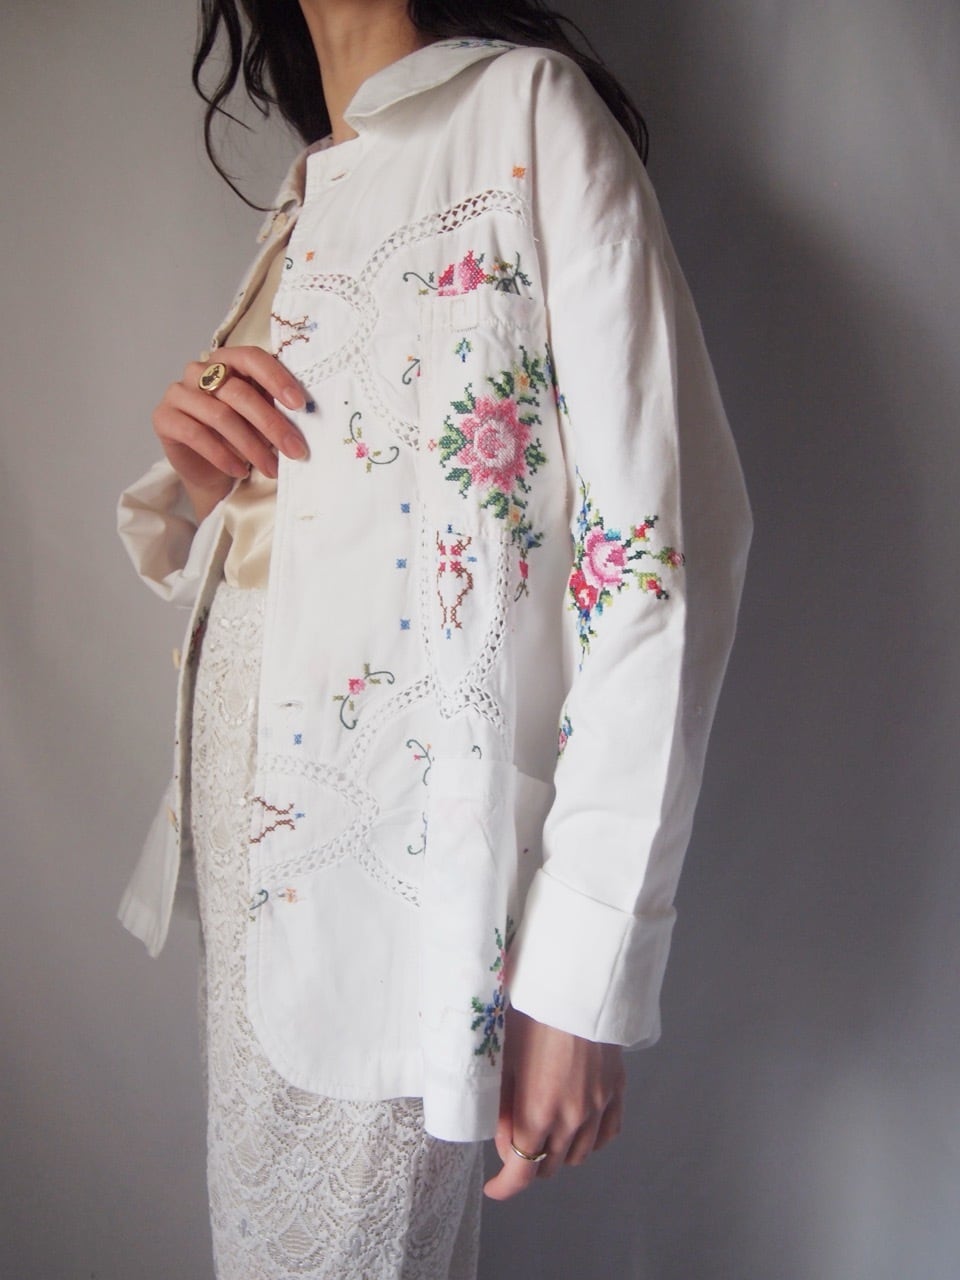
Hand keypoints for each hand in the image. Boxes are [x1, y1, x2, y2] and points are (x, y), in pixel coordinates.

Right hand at [152, 348, 308, 519]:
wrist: (210, 469)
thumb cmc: (241, 437)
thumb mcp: (262, 420)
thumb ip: (276, 408)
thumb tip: (307, 415)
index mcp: (227, 360)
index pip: (252, 358)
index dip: (276, 379)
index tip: (300, 404)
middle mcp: (199, 370)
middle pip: (239, 393)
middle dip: (272, 425)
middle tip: (295, 450)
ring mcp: (178, 392)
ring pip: (220, 416)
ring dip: (251, 447)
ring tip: (272, 469)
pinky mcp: (164, 417)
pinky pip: (195, 434)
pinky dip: (222, 455)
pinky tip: (240, 471)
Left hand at [483, 1006, 624, 1200]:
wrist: (577, 986)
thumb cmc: (533, 1014)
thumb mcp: (504, 1060)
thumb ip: (502, 1108)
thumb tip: (504, 1139)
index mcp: (537, 1113)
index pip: (521, 1173)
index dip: (504, 1186)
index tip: (494, 1186)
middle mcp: (571, 1119)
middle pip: (549, 1166)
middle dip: (528, 1163)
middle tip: (514, 1145)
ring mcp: (598, 1107)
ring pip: (579, 1155)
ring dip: (558, 1153)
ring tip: (544, 1134)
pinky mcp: (616, 1091)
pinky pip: (606, 1134)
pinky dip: (590, 1140)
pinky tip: (578, 1127)